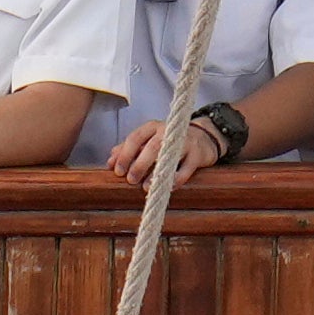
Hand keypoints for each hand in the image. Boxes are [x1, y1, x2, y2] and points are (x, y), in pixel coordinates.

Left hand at [107, 119, 221, 188]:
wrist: (203, 136)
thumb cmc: (169, 140)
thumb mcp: (149, 139)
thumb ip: (130, 148)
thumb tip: (110, 160)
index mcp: (152, 127)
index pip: (135, 138)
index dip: (124, 155)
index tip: (117, 171)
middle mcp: (168, 131)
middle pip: (151, 147)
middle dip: (138, 165)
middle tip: (130, 180)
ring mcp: (184, 142)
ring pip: (168, 156)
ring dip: (155, 173)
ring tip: (145, 187)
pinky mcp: (197, 155)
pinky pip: (185, 169)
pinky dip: (175, 180)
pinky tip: (166, 187)